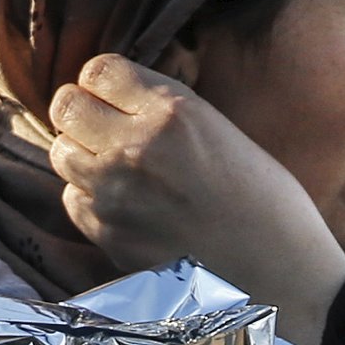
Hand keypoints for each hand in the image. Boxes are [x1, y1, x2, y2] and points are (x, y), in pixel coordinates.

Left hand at [47, 55, 344, 342]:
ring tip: (120, 168)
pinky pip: (74, 199)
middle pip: (65, 107)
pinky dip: (91, 198)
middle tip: (105, 126)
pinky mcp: (108, 236)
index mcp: (173, 111)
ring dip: (83, 154)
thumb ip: (164, 111)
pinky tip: (128, 205)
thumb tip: (116, 100)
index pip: (98, 69)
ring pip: (62, 153)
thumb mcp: (222, 131)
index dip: (105, 81)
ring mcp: (115, 196)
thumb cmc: (267, 202)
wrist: (282, 276)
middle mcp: (135, 148)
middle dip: (82, 112)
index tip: (117, 94)